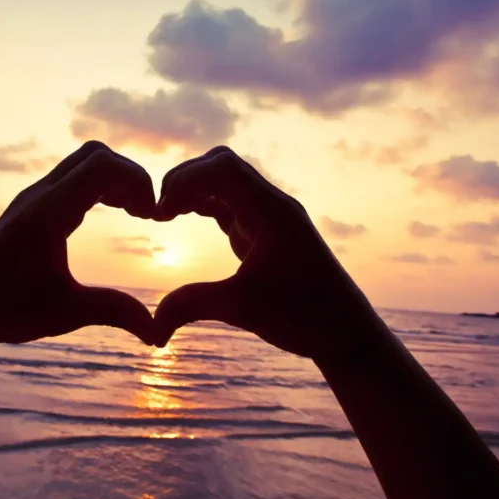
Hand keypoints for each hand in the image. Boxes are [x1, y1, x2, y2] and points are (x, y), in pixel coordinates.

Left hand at [0, 141, 164, 347]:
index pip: (101, 165)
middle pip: (95, 154)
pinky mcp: (30, 206)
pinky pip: (71, 178)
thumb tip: (158, 335)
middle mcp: (39, 196)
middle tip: (147, 214)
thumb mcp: (66, 313)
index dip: (137, 181)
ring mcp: (33, 198)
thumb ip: (114, 312)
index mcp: (48, 213)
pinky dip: (97, 187)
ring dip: (114, 181)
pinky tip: (110, 217)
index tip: (153, 217)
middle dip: (129, 176)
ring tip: (136, 214)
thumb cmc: (6, 310)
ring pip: (83, 163)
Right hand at [154, 146, 382, 362]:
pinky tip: (181, 220)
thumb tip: (151, 327)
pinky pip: (228, 204)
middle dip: (184, 180)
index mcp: (271, 212)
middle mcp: (271, 206)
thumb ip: (193, 306)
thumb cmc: (306, 318)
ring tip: (162, 216)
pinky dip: (202, 206)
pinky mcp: (264, 232)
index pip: (222, 168)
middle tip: (157, 213)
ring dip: (192, 191)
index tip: (158, 214)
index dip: (184, 180)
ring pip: (224, 183)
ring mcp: (269, 217)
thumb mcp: (244, 309)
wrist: (347, 333)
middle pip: (220, 165)